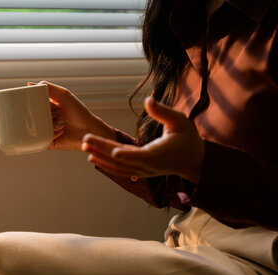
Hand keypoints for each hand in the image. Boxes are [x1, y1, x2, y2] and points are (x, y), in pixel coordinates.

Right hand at [29, 81, 115, 150]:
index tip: (43, 104)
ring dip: (50, 124)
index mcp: (46, 107)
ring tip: (61, 123)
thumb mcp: (64, 95)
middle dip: (44, 114)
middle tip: (57, 114)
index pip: (33, 104)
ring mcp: (45, 131)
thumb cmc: (78, 112)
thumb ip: (49, 88)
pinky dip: (51, 134)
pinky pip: (40, 139)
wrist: (88, 130)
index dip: (36, 103)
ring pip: (36, 128)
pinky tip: (61, 131)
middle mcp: (44, 119)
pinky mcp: (47, 142)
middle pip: (33, 116)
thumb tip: (29, 84)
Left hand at [81, 97, 204, 183]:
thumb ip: (163, 112)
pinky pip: (119, 169)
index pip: (141, 156)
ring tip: (85, 147)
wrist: (193, 160)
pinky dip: (105, 164)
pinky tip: (93, 157)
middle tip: (86, 139)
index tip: (112, 150)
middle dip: (103, 149)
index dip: (127, 154)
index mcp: (159, 154)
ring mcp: (142, 171)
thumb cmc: (187, 138)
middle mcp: (148, 166)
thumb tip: (149, 100)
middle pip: (122, 160)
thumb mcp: (180, 120)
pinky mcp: (138, 171)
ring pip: (118, 167)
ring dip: (100, 157)